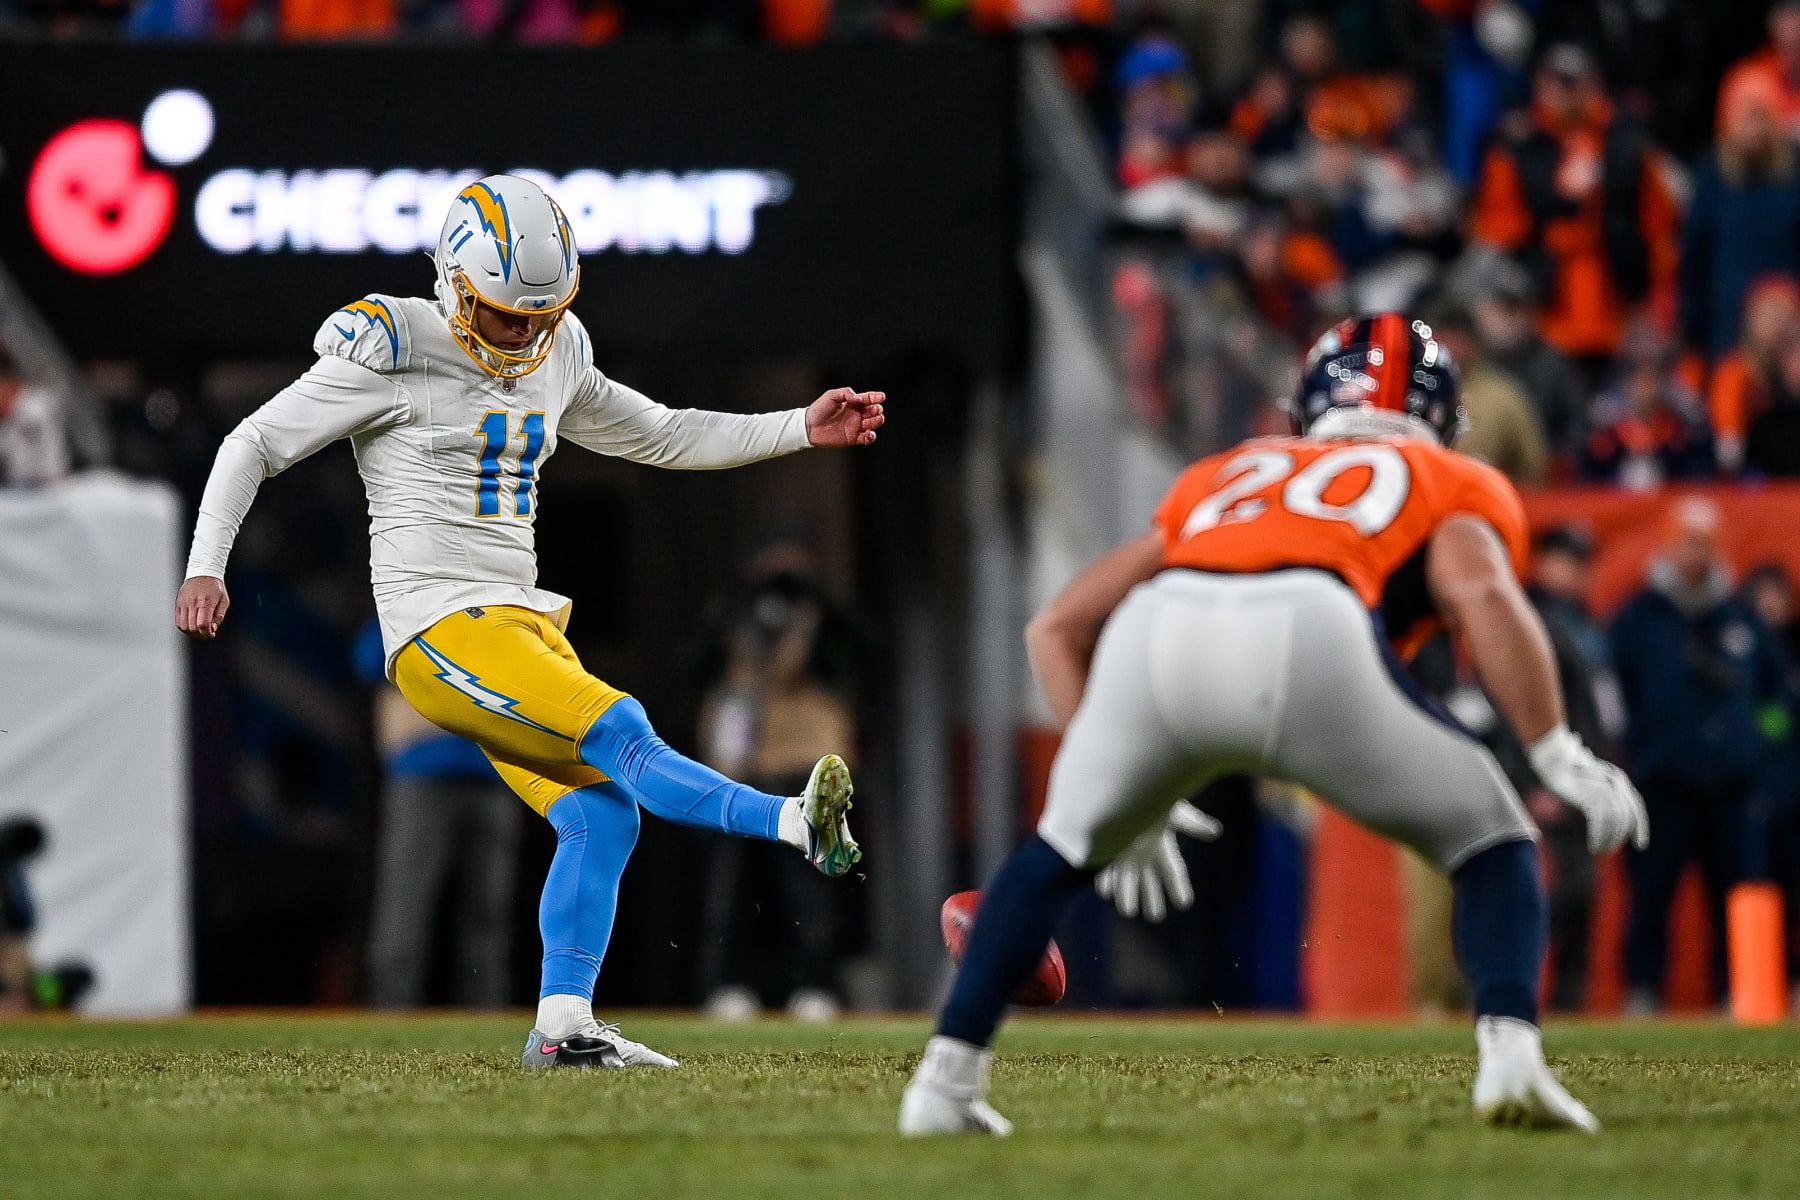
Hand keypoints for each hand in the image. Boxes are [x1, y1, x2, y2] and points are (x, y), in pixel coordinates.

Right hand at [176, 575, 229, 638]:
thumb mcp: (224, 600)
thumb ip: (219, 616)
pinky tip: (192, 625)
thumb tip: (213, 629)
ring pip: (183, 626)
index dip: (207, 633)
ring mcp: (183, 603)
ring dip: (192, 632)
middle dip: (200, 634)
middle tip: (206, 633)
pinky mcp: (178, 604)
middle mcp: (192, 603)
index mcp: (205, 602)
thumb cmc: (215, 587)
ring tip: (199, 630)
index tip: (211, 633)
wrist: (202, 572)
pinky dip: (184, 627)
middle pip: (192, 627)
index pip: (202, 624)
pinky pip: (178, 621)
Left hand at [805, 387, 885, 447]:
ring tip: (876, 419)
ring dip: (877, 421)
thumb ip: (846, 393)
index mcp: (852, 403)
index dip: (876, 397)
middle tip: (875, 409)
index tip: (881, 397)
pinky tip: (869, 433)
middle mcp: (856, 414)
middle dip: (877, 409)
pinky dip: (871, 436)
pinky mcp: (853, 438)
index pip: (868, 399)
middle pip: (873, 411)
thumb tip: (860, 398)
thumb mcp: (831, 395)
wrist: (809, 426)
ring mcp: (855, 426)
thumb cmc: (819, 409)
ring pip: (873, 424)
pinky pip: (867, 438)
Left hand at [1094, 801, 1223, 921]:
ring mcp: (1127, 853)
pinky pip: (1108, 868)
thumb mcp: (1174, 810)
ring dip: (1127, 894)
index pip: (1174, 871)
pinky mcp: (1110, 849)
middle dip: (1152, 897)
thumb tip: (1216, 831)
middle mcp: (1145, 854)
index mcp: (1162, 846)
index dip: (1178, 886)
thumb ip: (1193, 823)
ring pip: (1128, 878)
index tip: (1184, 903)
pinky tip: (1105, 891)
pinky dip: (1107, 879)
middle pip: (1150, 880)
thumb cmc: (1154, 799)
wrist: (1128, 788)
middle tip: (1154, 916)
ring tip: (1127, 911)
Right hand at [1527, 725, 1648, 853]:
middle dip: (1620, 837)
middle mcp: (1616, 783)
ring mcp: (1604, 788)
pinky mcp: (1591, 795)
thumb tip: (1607, 815)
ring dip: (1609, 839)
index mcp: (1619, 780)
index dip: (1641, 827)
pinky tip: (1593, 845)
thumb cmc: (1569, 772)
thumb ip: (1603, 795)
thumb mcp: (1591, 782)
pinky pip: (1600, 821)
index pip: (1635, 807)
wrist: (1554, 760)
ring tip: (1600, 850)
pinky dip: (1599, 836)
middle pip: (1625, 817)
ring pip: (1614, 821)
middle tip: (1608, 851)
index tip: (1641, 845)